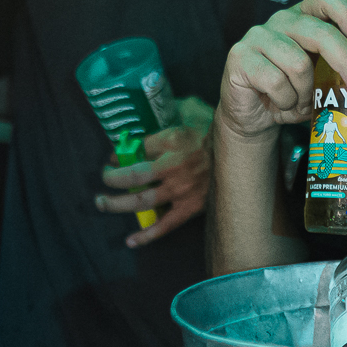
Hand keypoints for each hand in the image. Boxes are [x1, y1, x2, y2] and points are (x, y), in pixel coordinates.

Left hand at [97, 96, 216, 247]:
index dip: (120, 154)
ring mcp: (181, 190)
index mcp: (173, 140)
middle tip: (101, 181)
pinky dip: (147, 235)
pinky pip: (165, 225)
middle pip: (132, 178)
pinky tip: (130, 240)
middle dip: (110, 180)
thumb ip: (172, 108)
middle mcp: (173, 167)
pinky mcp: (191, 207)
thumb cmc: (216, 129)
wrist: (244, 152)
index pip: (137, 148)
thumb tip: (152, 106)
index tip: (113, 158)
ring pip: (142, 201)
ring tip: (102, 203)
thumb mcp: (192, 110)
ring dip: (118, 204)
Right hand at [219, 0, 346, 141]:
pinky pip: (275, 80)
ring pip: (298, 63)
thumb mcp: (330, 85)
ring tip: (302, 102)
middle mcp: (283, 20)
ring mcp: (258, 36)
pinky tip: (282, 104)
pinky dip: (286, 100)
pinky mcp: (240, 57)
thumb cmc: (296, 91)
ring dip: (306, 92)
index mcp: (307, 17)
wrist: (255, 114)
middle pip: (320, 33)